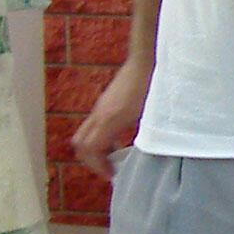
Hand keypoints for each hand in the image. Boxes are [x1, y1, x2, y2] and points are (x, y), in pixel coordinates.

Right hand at [73, 59, 150, 180]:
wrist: (149, 59)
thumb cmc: (154, 86)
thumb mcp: (153, 116)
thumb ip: (147, 137)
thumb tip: (147, 157)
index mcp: (110, 119)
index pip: (90, 149)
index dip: (98, 166)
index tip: (112, 174)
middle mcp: (99, 113)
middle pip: (80, 143)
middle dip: (91, 160)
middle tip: (110, 169)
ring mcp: (100, 106)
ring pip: (85, 133)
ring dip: (96, 149)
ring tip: (116, 157)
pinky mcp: (105, 102)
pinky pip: (94, 125)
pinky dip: (101, 137)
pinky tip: (121, 139)